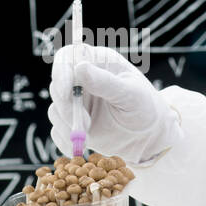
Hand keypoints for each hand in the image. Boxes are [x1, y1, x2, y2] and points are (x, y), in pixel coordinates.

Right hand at [47, 44, 181, 163]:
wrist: (149, 137)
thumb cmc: (146, 108)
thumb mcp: (131, 95)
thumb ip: (106, 82)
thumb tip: (80, 68)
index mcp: (98, 63)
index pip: (68, 57)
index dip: (61, 72)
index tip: (65, 93)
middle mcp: (83, 80)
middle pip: (57, 86)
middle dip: (67, 108)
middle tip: (85, 124)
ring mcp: (76, 102)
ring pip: (55, 110)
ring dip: (68, 126)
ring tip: (89, 138)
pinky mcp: (73, 123)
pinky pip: (58, 130)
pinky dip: (65, 141)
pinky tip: (80, 148)